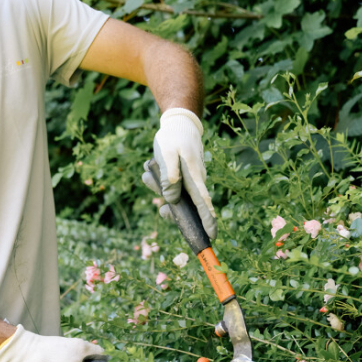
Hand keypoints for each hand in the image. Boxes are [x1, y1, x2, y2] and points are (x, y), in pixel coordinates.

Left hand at [144, 108, 216, 240]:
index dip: (208, 221)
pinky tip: (149, 170)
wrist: (179, 124)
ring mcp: (189, 181)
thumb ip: (169, 177)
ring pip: (173, 197)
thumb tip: (172, 199)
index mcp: (194, 177)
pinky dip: (157, 182)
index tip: (213, 237)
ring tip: (148, 173)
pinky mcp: (182, 179)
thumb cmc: (173, 138)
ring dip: (158, 188)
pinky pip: (169, 188)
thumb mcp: (166, 154)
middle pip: (185, 207)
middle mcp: (194, 182)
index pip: (203, 203)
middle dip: (170, 208)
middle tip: (158, 196)